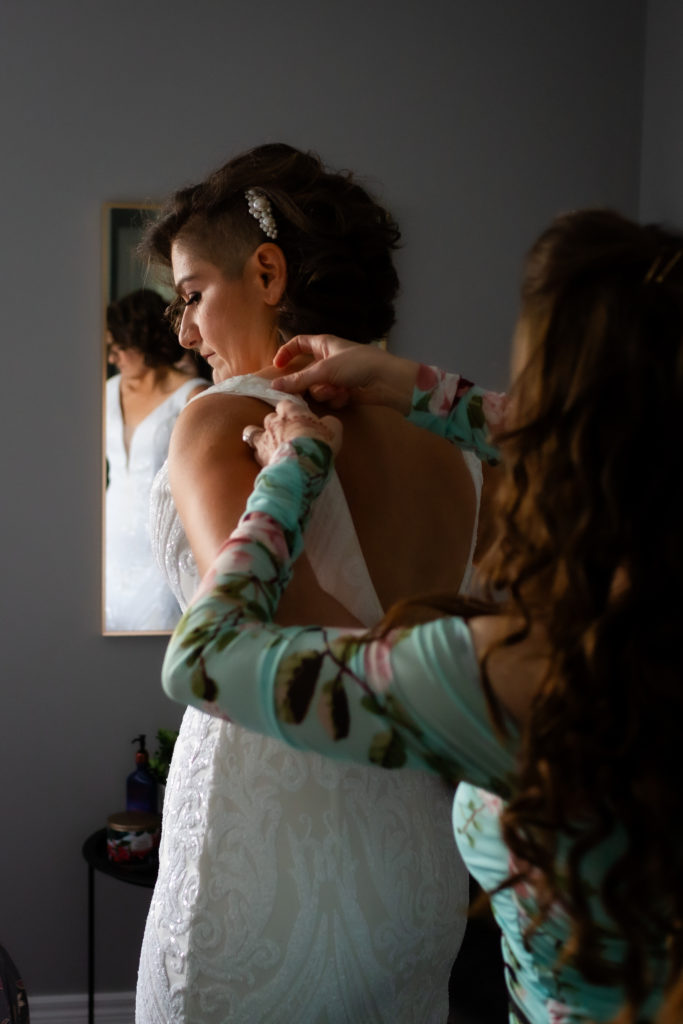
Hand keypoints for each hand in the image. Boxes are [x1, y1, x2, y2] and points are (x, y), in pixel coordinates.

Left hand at [243, 400, 342, 466]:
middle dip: (276, 424)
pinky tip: (268, 460)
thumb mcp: (333, 428)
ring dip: (261, 436)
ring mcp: (263, 438)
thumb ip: (328, 422)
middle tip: (287, 434)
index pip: (285, 403)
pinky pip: (255, 453)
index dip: (290, 410)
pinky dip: (260, 455)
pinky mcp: (259, 456)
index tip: (297, 416)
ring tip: (269, 444)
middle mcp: (273, 421)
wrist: (303, 466)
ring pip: (253, 432)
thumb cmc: (319, 442)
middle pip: (270, 417)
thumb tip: (327, 422)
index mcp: (290, 410)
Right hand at [272, 334, 418, 412]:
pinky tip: (348, 395)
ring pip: (318, 388)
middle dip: (311, 384)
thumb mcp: (325, 370)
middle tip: (317, 387)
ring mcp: (338, 376)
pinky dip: (338, 398)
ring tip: (339, 390)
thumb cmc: (358, 364)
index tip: (277, 367)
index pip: (299, 343)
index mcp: (324, 344)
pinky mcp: (346, 391)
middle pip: (306, 374)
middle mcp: (330, 359)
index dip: (287, 352)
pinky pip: (332, 397)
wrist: (387, 381)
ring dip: (326, 392)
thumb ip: (298, 380)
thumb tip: (273, 387)